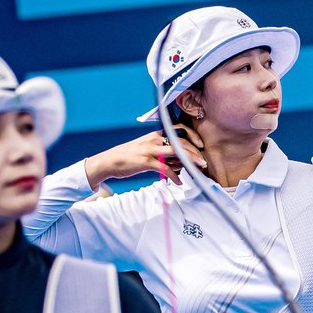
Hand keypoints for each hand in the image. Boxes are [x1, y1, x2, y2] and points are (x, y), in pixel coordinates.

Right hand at [84, 129, 204, 188]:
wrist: (109, 161)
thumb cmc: (129, 156)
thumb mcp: (146, 148)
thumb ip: (163, 153)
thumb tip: (180, 162)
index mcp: (156, 135)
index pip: (178, 130)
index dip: (192, 136)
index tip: (201, 145)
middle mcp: (155, 140)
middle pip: (181, 142)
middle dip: (195, 152)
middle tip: (203, 162)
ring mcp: (150, 150)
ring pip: (176, 153)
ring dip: (190, 162)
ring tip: (198, 170)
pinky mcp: (146, 162)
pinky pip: (165, 169)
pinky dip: (174, 176)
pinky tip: (179, 182)